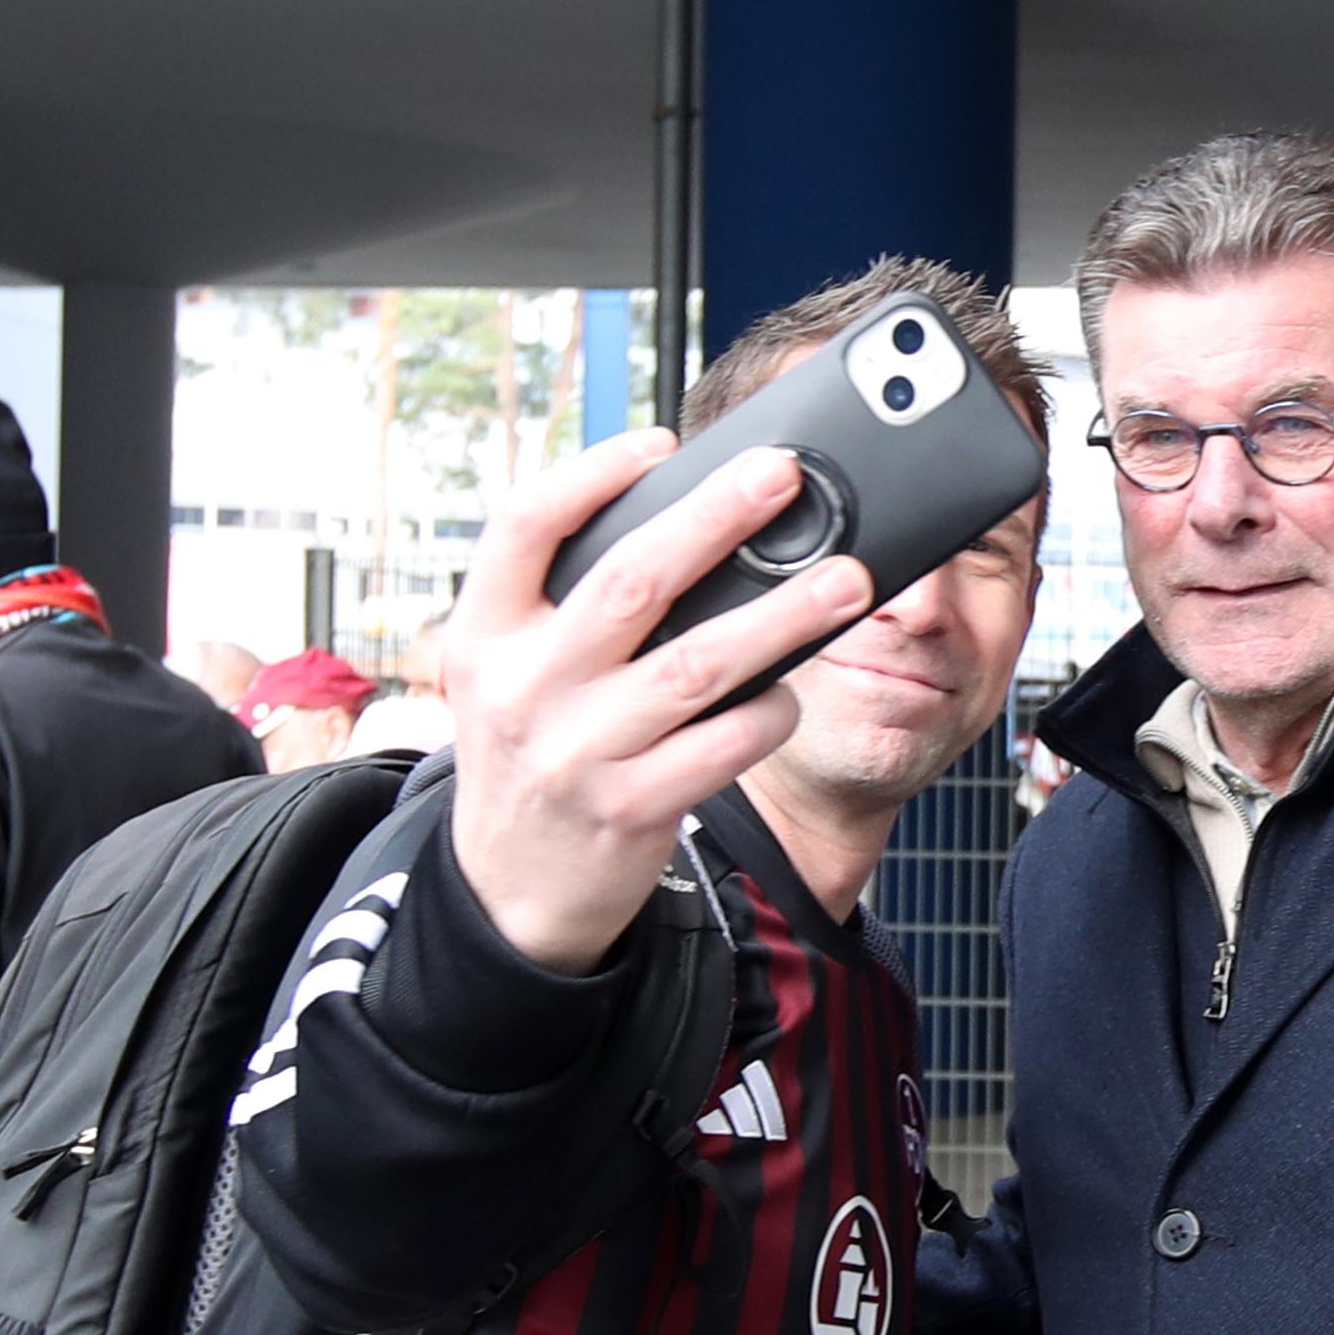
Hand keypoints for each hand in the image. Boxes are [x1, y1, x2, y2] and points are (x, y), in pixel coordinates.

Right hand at [441, 430, 870, 972]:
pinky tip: (795, 692)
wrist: (510, 893)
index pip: (524, 525)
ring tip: (847, 580)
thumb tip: (688, 526)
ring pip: (699, 663)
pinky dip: (770, 711)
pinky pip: (725, 743)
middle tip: (783, 475)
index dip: (593, 474)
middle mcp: (526, 688)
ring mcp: (580, 751)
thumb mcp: (516, 676)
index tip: (662, 441)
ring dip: (784, 615)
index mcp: (486, 635)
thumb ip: (569, 609)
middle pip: (633, 580)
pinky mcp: (633, 807)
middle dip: (717, 517)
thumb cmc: (536, 754)